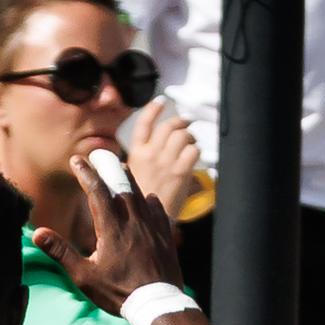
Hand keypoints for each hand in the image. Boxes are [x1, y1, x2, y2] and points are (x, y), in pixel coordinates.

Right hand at [32, 152, 183, 315]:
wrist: (157, 305)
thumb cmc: (118, 293)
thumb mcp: (84, 276)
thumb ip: (61, 252)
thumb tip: (37, 232)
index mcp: (111, 228)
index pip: (96, 191)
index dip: (86, 173)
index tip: (77, 160)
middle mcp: (133, 221)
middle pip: (120, 185)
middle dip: (107, 168)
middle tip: (99, 156)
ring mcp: (152, 228)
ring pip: (140, 194)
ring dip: (128, 180)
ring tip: (120, 169)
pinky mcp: (166, 237)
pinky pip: (159, 211)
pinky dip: (150, 201)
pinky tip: (148, 198)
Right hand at [123, 99, 199, 220]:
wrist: (146, 223)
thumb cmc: (139, 203)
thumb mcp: (128, 180)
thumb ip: (137, 164)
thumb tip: (146, 155)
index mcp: (136, 155)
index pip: (143, 124)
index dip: (153, 109)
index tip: (161, 101)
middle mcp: (150, 155)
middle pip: (167, 126)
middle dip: (180, 122)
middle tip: (186, 124)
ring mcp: (165, 163)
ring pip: (182, 135)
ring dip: (190, 136)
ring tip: (191, 142)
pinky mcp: (179, 173)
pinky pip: (192, 151)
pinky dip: (196, 151)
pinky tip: (194, 157)